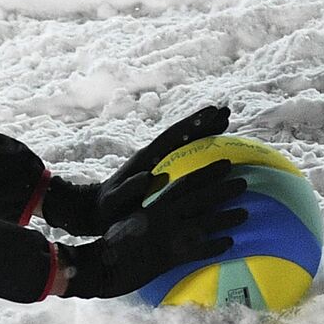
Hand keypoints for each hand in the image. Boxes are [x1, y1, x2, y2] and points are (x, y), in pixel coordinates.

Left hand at [43, 105, 229, 234]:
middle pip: (184, 135)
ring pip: (187, 146)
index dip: (193, 124)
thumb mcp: (113, 200)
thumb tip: (147, 178)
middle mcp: (154, 157)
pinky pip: (186, 161)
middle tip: (227, 113)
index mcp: (145, 159)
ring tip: (227, 125)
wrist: (95, 211)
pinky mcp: (162, 176)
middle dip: (205, 124)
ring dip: (206, 135)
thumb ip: (127, 189)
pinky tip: (218, 156)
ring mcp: (159, 165)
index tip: (213, 112)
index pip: (173, 136)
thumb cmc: (106, 208)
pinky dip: (201, 155)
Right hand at [58, 159, 246, 298]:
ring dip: (226, 217)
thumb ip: (147, 207)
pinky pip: (197, 251)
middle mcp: (163, 217)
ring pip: (203, 223)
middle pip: (199, 199)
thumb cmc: (112, 242)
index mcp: (153, 205)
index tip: (226, 164)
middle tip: (244, 182)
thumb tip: (160, 194)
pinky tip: (230, 243)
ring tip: (246, 213)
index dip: (206, 173)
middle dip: (223, 189)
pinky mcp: (168, 258)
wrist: (100, 266)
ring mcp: (167, 237)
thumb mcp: (128, 218)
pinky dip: (214, 246)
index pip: (184, 183)